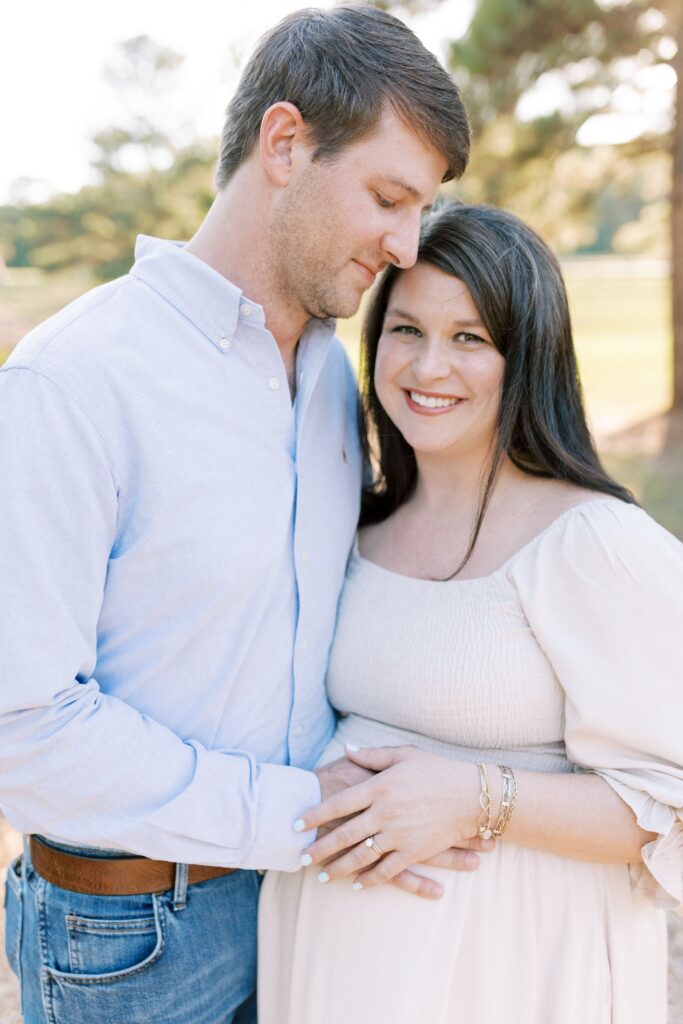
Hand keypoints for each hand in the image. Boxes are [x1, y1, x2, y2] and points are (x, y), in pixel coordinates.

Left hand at [299, 745, 482, 889]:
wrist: (472, 795)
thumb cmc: (437, 770)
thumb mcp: (404, 754)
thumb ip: (371, 755)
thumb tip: (346, 749)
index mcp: (379, 787)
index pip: (338, 804)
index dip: (314, 815)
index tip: (296, 824)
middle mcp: (384, 813)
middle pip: (343, 834)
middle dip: (319, 847)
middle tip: (300, 857)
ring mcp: (398, 835)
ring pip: (360, 856)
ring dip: (339, 868)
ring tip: (322, 876)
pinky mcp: (413, 851)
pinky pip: (386, 869)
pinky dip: (369, 879)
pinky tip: (356, 884)